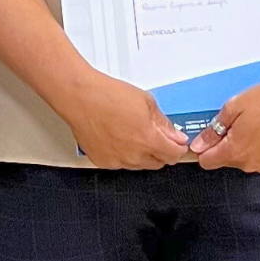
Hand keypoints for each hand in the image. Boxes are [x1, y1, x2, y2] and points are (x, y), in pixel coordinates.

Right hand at [62, 75, 189, 169]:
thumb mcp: (146, 101)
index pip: (174, 155)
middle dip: (163, 151)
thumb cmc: (109, 95)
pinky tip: (121, 138)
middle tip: (158, 136)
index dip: (179, 148)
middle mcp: (133, 155)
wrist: (81, 98)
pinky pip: (121, 164)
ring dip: (144, 154)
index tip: (178, 142)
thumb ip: (163, 122)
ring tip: (135, 133)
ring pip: (140, 165)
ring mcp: (117, 161)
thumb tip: (174, 134)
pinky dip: (125, 155)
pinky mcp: (103, 162)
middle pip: (159, 162)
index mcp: (148, 140)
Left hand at [190, 82, 259, 173]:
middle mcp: (248, 164)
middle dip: (225, 144)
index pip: (207, 162)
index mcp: (235, 151)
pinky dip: (256, 149)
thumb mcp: (234, 107)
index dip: (204, 148)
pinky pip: (256, 160)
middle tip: (236, 123)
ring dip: (241, 147)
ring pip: (241, 160)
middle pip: (224, 160)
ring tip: (252, 126)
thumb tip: (198, 146)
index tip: (209, 136)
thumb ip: (213, 130)